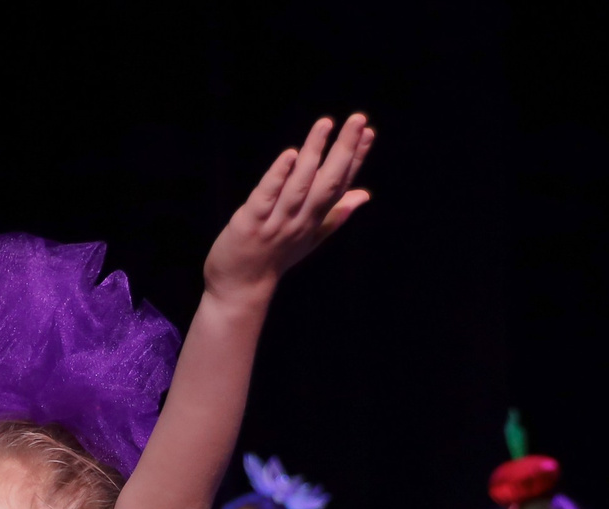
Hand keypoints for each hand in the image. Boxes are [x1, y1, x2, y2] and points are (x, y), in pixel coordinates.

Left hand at [203, 113, 373, 304]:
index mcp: (315, 220)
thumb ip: (336, 215)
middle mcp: (300, 220)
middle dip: (344, 149)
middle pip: (328, 182)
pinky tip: (290, 155)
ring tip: (325, 124)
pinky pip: (267, 197)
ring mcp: (276, 222)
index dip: (356, 157)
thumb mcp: (310, 238)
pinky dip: (279, 176)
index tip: (369, 131)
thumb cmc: (275, 259)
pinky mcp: (250, 223)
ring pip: (299, 185)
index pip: (341, 184)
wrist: (240, 290)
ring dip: (314, 153)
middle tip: (359, 119)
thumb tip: (364, 195)